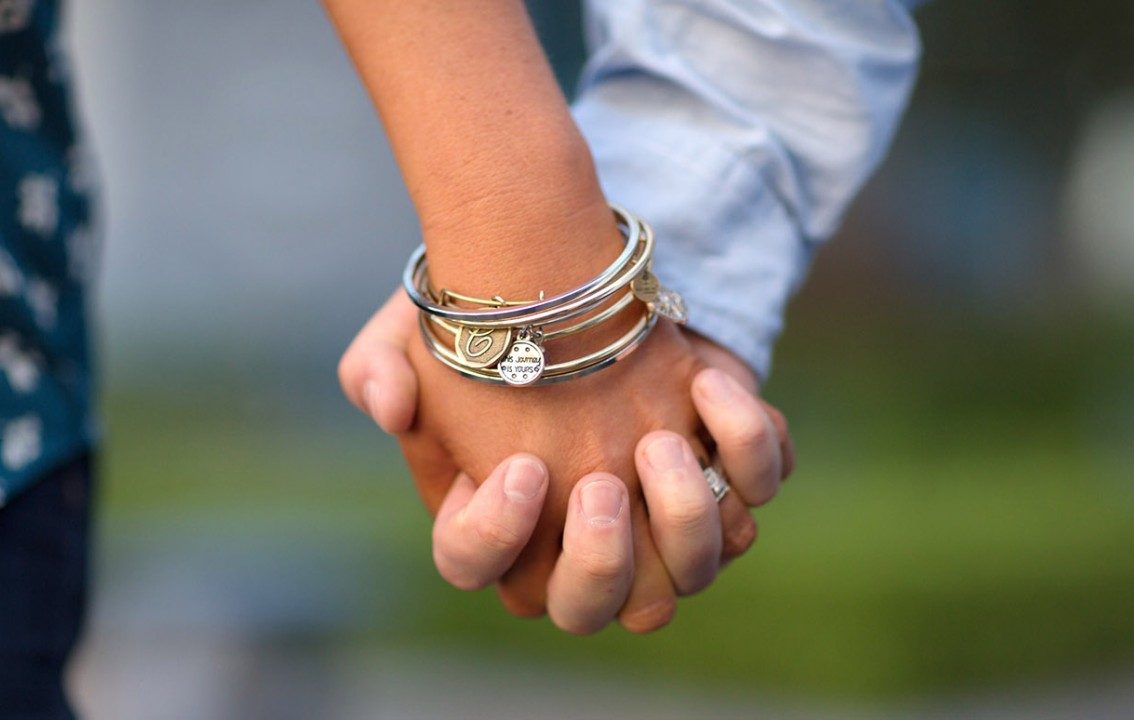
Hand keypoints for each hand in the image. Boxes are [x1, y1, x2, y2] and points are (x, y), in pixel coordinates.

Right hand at [340, 290, 793, 632]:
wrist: (572, 274)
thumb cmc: (489, 322)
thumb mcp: (413, 332)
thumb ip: (377, 368)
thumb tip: (390, 405)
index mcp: (501, 522)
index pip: (486, 572)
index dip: (496, 539)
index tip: (518, 468)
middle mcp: (585, 536)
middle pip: (596, 607)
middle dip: (601, 562)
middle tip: (599, 487)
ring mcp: (662, 509)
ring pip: (693, 569)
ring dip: (686, 518)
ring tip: (659, 442)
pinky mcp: (725, 458)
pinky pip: (756, 488)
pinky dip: (748, 446)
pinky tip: (707, 387)